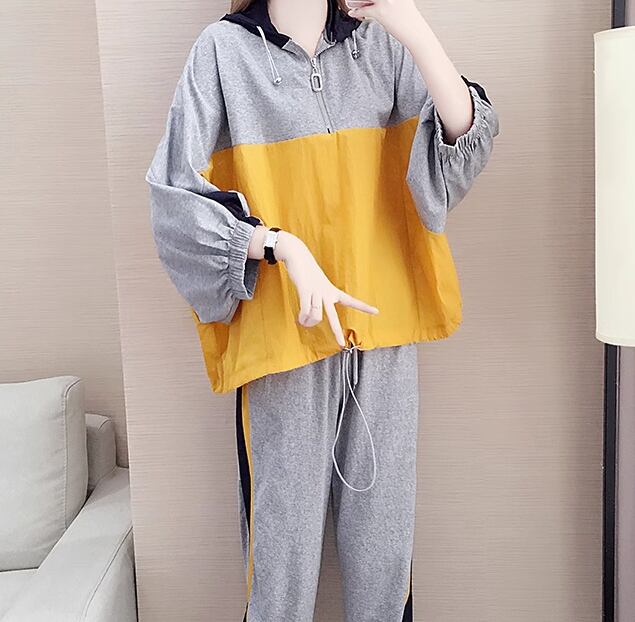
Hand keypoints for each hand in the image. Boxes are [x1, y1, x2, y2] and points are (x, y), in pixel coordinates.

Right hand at [275, 231, 378, 347]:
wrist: (298, 256)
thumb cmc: (308, 273)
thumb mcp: (318, 285)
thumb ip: (318, 299)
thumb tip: (310, 319)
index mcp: (333, 291)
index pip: (351, 300)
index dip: (364, 307)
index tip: (377, 312)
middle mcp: (327, 293)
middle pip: (333, 317)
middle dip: (336, 332)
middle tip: (341, 344)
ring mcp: (316, 292)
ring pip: (316, 316)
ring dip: (309, 322)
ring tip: (304, 322)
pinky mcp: (305, 291)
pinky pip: (306, 310)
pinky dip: (303, 318)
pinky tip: (301, 319)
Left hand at [345, 0, 423, 41]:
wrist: (415, 32)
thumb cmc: (409, 19)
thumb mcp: (402, 2)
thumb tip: (380, 1)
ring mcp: (385, 0)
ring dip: (354, 1)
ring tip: (349, 3)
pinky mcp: (380, 11)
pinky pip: (364, 9)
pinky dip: (356, 11)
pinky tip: (352, 13)